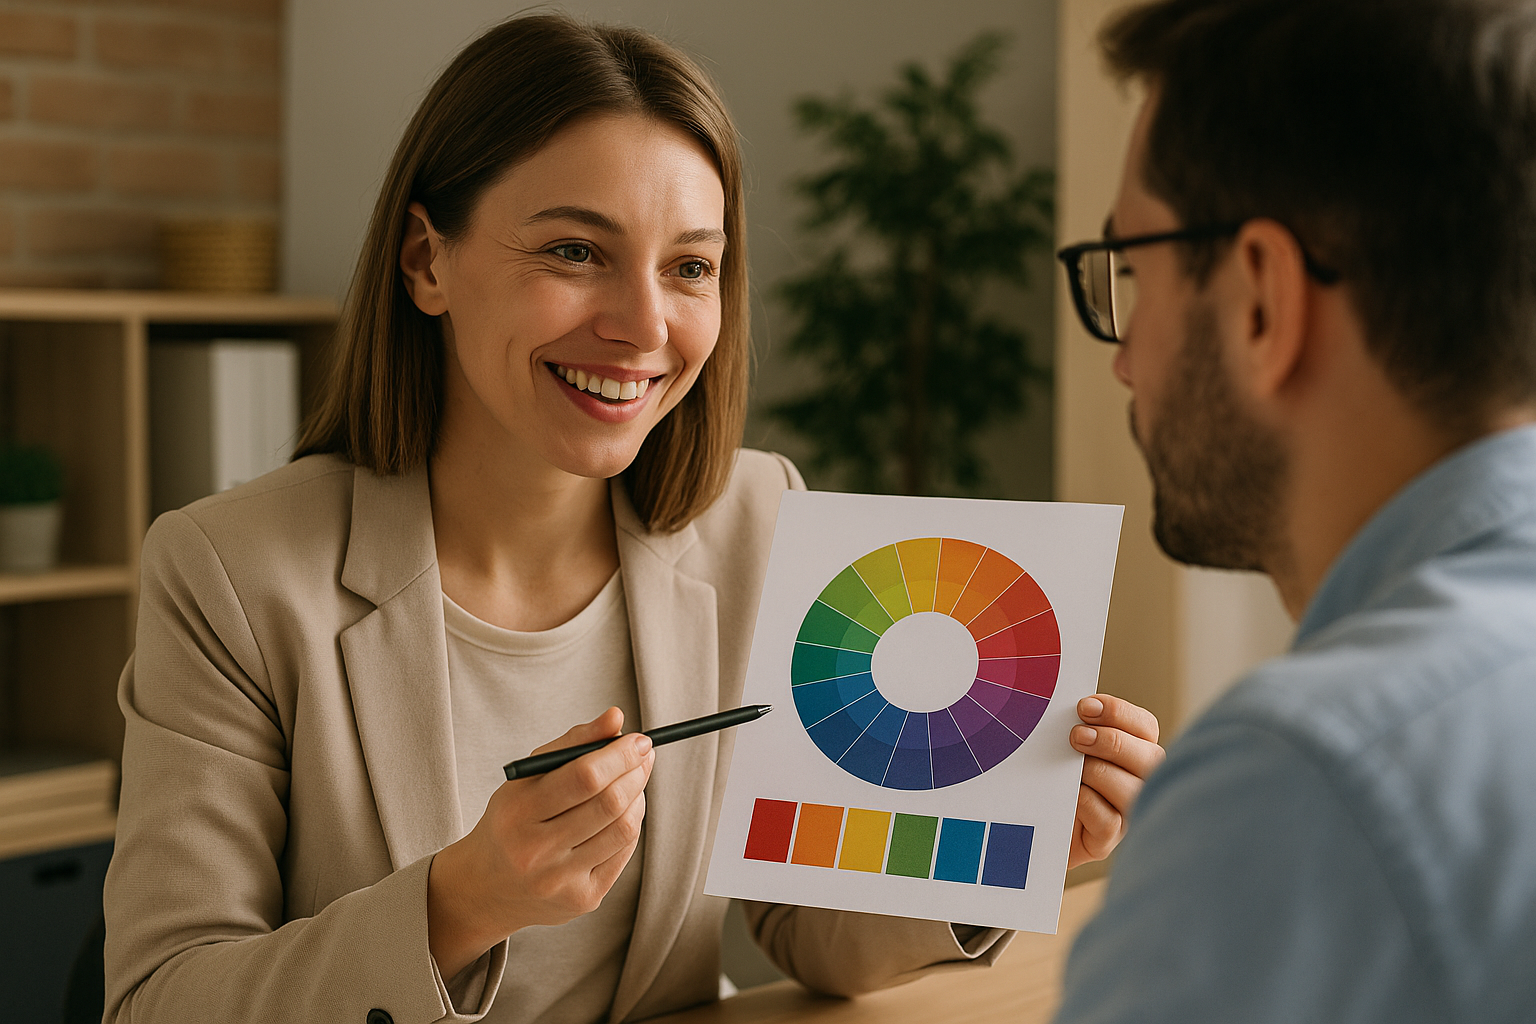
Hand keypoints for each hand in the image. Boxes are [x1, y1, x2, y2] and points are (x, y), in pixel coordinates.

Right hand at [427, 707, 653, 977]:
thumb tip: (616, 717)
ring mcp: (560, 880)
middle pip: (609, 804)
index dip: (620, 754)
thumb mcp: (527, 778)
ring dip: (638, 797)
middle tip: (644, 755)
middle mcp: (536, 851)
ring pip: (623, 829)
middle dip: (636, 772)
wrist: (486, 888)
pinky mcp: (582, 899)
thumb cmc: (513, 820)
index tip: (640, 739)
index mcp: (517, 812)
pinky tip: (624, 812)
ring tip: (633, 782)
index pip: (583, 777)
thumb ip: (572, 744)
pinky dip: (631, 825)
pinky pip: (623, 854)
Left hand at [1067, 694, 1163, 868]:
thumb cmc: (1054, 775)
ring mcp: (1128, 812)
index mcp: (1135, 750)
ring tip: (1071, 769)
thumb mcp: (1067, 747)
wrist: (1032, 822)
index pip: (1144, 725)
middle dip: (1111, 741)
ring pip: (1131, 789)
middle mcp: (1140, 780)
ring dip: (1098, 772)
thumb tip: (1077, 708)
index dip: (1118, 712)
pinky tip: (1071, 795)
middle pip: (1150, 757)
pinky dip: (1088, 803)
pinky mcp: (1108, 840)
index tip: (1085, 707)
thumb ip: (1080, 727)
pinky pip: (1109, 821)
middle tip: (1076, 736)